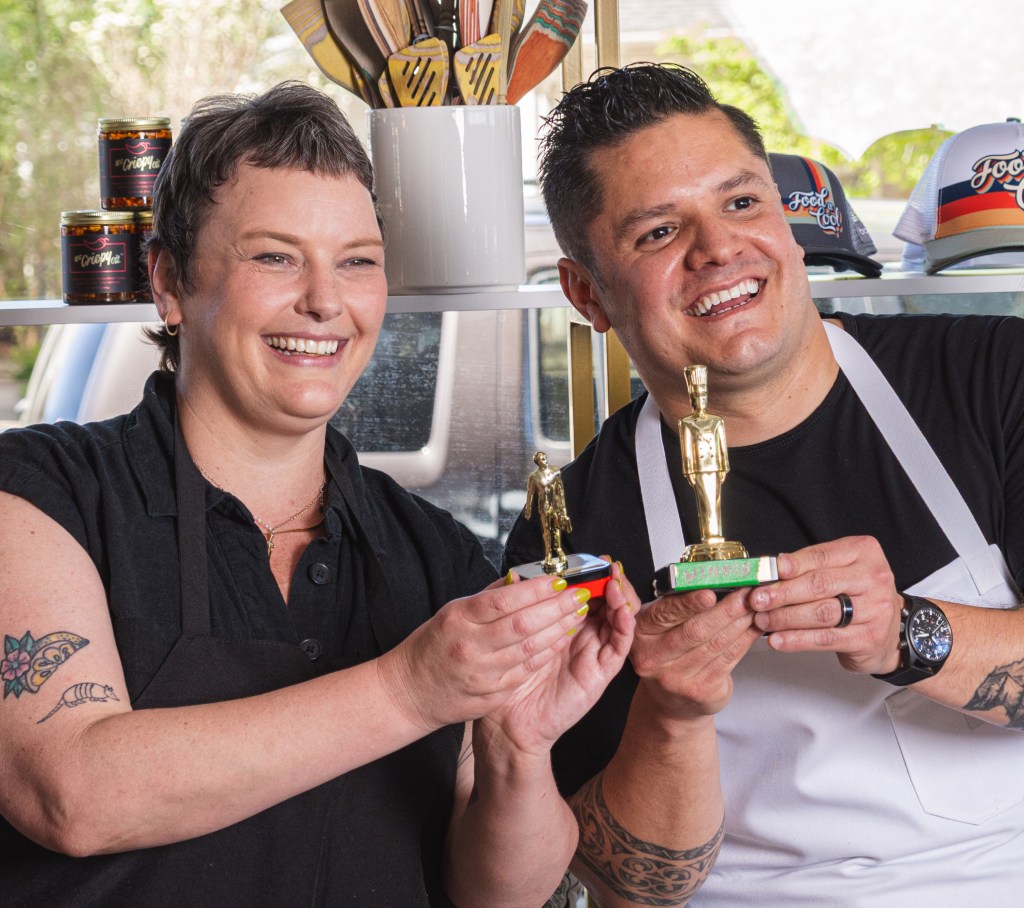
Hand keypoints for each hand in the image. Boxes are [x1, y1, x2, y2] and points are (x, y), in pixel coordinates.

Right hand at [379, 573, 592, 732]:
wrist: (410, 691)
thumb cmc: (432, 645)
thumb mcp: (453, 612)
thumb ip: (488, 597)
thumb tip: (523, 579)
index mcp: (459, 619)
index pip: (504, 600)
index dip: (536, 590)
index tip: (560, 580)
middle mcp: (470, 647)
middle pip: (523, 623)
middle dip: (557, 607)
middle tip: (579, 595)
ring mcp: (482, 674)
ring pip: (530, 648)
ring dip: (559, 630)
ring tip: (578, 614)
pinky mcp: (491, 695)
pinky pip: (527, 670)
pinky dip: (547, 653)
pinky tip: (562, 640)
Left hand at [478, 560, 636, 755]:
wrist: (510, 720)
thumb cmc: (510, 678)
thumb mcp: (515, 635)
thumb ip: (522, 606)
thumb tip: (522, 574)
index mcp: (564, 623)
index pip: (588, 592)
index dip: (593, 575)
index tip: (593, 559)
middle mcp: (583, 635)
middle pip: (609, 601)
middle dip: (611, 581)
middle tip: (608, 567)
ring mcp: (594, 652)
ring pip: (619, 619)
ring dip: (621, 598)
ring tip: (615, 583)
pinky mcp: (601, 672)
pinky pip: (620, 646)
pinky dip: (625, 625)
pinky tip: (621, 610)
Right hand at [630, 584, 760, 720]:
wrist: (670, 701)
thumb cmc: (667, 653)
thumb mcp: (658, 626)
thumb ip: (674, 604)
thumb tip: (707, 577)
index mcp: (640, 633)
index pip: (664, 614)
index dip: (689, 602)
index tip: (710, 592)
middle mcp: (653, 658)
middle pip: (695, 630)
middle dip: (726, 609)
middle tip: (746, 593)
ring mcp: (676, 678)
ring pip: (716, 643)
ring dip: (740, 621)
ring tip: (754, 605)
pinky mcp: (700, 691)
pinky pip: (728, 658)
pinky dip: (745, 639)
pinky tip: (753, 626)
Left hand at [748, 536, 901, 673]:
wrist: (890, 631)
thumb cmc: (857, 594)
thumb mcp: (839, 571)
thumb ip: (808, 568)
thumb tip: (768, 570)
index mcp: (863, 552)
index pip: (820, 556)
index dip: (789, 566)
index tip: (764, 573)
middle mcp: (873, 578)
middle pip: (819, 584)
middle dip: (782, 593)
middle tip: (757, 600)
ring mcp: (875, 609)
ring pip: (821, 613)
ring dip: (785, 618)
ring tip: (763, 620)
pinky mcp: (869, 638)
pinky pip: (826, 638)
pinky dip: (798, 640)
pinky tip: (779, 640)